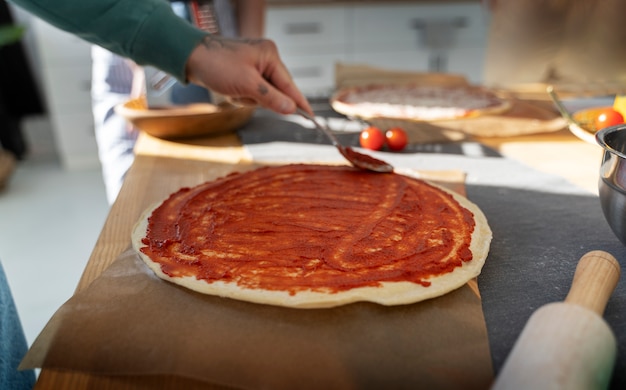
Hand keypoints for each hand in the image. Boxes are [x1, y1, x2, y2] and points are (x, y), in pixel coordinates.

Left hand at [185, 35, 311, 114]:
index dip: (299, 102)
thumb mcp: (247, 84)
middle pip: (275, 91)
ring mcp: (254, 66)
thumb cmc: (217, 65)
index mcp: (270, 55)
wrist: (189, 58)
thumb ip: (271, 98)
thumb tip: (292, 109)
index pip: (290, 84)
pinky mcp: (244, 73)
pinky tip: (228, 90)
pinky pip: (250, 93)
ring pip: (261, 95)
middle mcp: (265, 59)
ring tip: (232, 90)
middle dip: (258, 98)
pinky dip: (240, 97)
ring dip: (247, 99)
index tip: (312, 118)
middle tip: (242, 93)